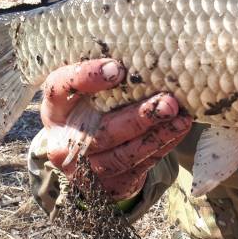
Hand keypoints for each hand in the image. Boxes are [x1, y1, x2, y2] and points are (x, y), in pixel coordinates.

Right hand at [41, 58, 191, 199]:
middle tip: (168, 102)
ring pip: (122, 156)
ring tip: (181, 118)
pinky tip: (178, 130)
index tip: (118, 69)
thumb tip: (150, 52)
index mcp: (56, 107)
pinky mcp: (107, 186)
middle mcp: (63, 141)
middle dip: (139, 117)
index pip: (62, 89)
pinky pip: (137, 168)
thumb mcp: (89, 90)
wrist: (86, 154)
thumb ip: (109, 74)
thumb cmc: (94, 107)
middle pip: (101, 132)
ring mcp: (83, 169)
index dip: (87, 78)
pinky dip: (161, 147)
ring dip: (156, 136)